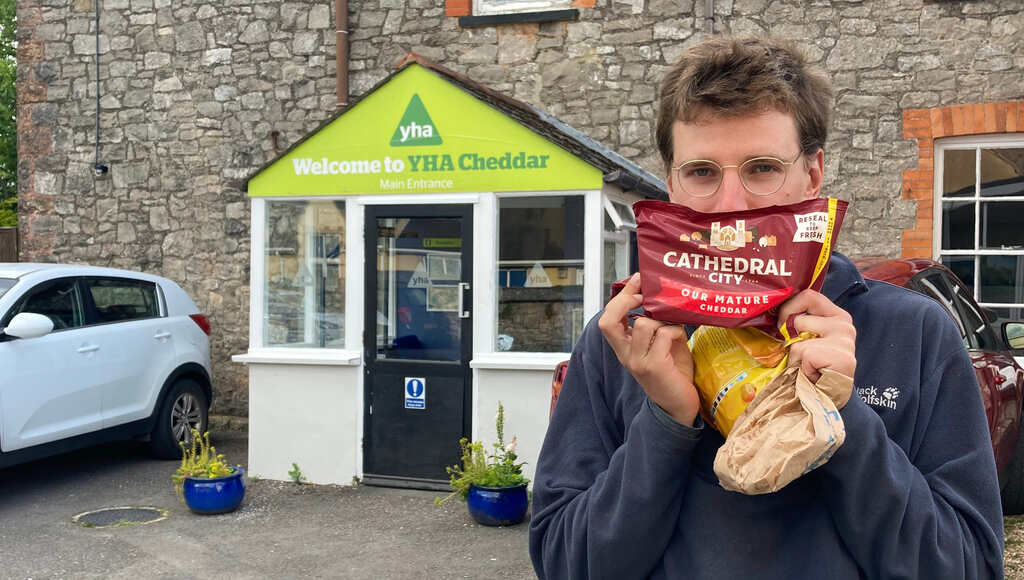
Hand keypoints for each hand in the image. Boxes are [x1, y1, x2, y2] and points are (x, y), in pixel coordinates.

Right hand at [598, 273, 699, 425]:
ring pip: (642, 324)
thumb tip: (662, 298)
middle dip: (627, 300)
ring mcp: (638, 362)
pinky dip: (676, 331)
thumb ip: (655, 326)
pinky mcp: (654, 366)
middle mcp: (625, 355)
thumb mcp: (660, 346)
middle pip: (608, 320)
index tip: (636, 280)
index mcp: (624, 348)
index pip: (608, 318)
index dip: (620, 296)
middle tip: (645, 295)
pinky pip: (663, 334)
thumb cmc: (673, 374)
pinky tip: (682, 337)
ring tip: (674, 325)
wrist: (680, 407)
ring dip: (661, 318)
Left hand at [777, 289, 856, 381]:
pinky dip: (800, 367)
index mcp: (837, 316)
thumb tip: (771, 310)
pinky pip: (803, 354)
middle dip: (787, 337)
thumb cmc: (814, 368)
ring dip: (794, 356)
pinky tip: (813, 374)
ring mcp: (844, 340)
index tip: (782, 323)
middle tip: (794, 352)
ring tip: (807, 367)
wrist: (828, 399)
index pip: (808, 295)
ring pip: (798, 339)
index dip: (788, 307)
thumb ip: (798, 323)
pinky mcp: (840, 357)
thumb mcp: (807, 339)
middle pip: (797, 319)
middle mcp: (844, 324)